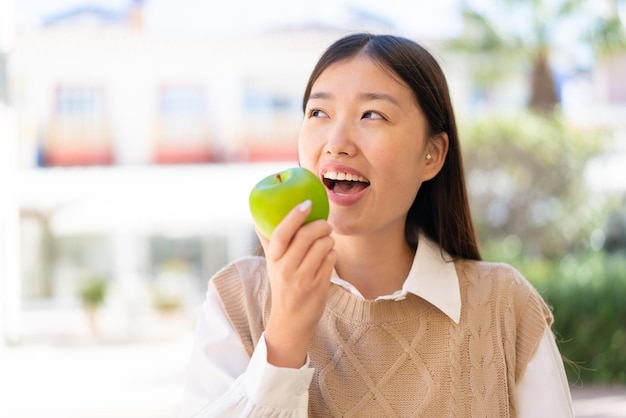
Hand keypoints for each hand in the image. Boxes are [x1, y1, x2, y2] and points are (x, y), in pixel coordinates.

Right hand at [256, 200, 335, 367]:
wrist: (290, 322)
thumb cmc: (283, 286)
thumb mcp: (272, 265)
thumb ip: (269, 242)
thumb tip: (260, 219)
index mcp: (273, 259)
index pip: (282, 233)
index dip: (295, 216)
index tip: (307, 203)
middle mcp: (286, 269)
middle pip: (306, 236)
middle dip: (320, 225)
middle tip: (325, 224)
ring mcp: (303, 279)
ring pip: (322, 246)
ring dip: (328, 240)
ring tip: (326, 241)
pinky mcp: (319, 287)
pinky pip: (331, 260)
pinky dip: (332, 254)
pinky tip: (328, 256)